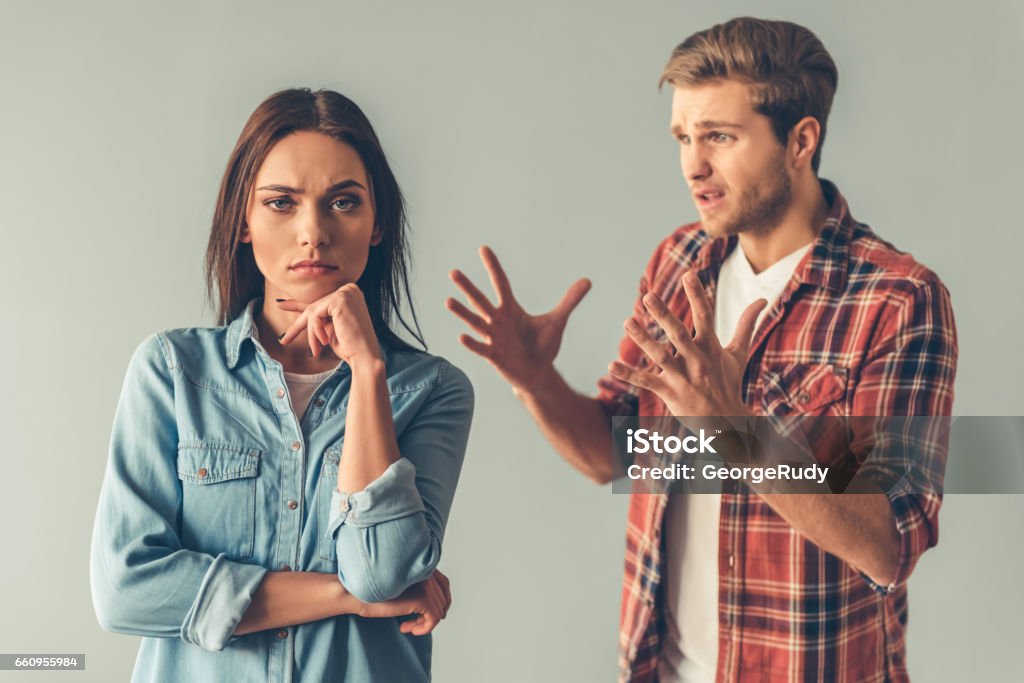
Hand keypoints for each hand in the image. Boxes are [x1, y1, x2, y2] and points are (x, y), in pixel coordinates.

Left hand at [277, 284, 381, 367]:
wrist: (364, 357)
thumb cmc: (349, 346)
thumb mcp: (328, 328)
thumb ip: (316, 316)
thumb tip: (289, 305)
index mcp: (349, 294)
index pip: (320, 302)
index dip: (298, 306)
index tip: (280, 305)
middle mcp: (349, 289)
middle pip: (315, 307)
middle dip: (299, 326)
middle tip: (284, 339)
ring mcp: (346, 292)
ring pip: (313, 311)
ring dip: (311, 334)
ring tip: (317, 350)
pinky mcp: (340, 299)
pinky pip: (315, 314)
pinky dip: (316, 331)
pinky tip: (324, 342)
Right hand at [358, 570, 451, 635]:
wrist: (355, 593)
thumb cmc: (373, 591)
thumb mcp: (400, 587)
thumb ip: (417, 588)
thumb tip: (438, 606)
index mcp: (422, 565)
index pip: (444, 584)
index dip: (440, 602)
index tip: (425, 615)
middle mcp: (427, 571)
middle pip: (444, 598)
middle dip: (432, 615)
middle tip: (415, 624)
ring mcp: (426, 583)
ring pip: (439, 611)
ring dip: (423, 623)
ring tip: (406, 626)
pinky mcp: (422, 597)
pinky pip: (433, 619)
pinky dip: (423, 628)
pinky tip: (404, 628)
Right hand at [446, 245, 590, 391]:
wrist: (538, 373)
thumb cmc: (542, 345)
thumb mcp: (557, 320)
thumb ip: (569, 300)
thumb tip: (587, 281)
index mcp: (510, 309)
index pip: (500, 283)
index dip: (493, 266)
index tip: (483, 248)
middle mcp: (498, 321)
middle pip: (481, 300)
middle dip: (468, 287)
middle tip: (453, 272)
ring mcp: (493, 338)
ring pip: (475, 322)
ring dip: (462, 312)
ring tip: (448, 300)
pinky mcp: (494, 356)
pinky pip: (481, 348)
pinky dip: (472, 343)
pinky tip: (461, 337)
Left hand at [608, 270, 764, 417]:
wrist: (727, 421)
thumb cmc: (729, 383)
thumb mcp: (739, 353)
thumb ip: (747, 324)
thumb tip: (763, 299)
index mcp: (711, 347)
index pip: (705, 316)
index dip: (697, 295)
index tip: (689, 274)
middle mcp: (697, 360)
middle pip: (679, 334)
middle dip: (664, 315)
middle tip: (648, 296)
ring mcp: (683, 378)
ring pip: (660, 356)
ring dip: (643, 339)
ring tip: (627, 322)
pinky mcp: (670, 393)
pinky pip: (646, 382)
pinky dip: (628, 374)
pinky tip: (611, 366)